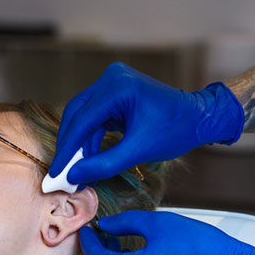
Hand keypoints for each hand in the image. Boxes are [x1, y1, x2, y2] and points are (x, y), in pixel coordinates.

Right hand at [50, 62, 243, 184]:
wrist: (198, 117)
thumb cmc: (175, 130)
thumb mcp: (139, 151)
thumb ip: (104, 164)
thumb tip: (74, 176)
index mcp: (118, 87)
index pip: (82, 120)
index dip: (67, 149)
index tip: (56, 172)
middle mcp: (111, 79)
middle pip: (77, 115)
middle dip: (69, 146)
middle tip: (60, 172)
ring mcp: (112, 83)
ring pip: (83, 117)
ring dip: (79, 143)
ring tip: (75, 170)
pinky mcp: (114, 93)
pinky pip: (94, 117)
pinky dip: (91, 138)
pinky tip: (89, 158)